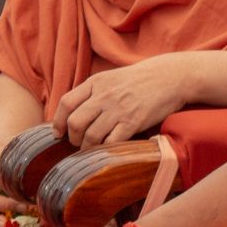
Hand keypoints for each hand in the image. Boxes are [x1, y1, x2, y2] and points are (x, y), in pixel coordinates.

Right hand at [0, 144, 33, 226]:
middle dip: (4, 204)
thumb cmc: (10, 155)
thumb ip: (14, 161)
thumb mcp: (11, 151)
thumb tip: (29, 178)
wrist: (6, 158)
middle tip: (25, 207)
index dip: (4, 186)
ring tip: (9, 224)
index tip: (23, 191)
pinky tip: (6, 226)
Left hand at [50, 59, 188, 146]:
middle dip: (72, 138)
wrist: (169, 77)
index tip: (58, 132)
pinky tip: (107, 149)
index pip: (66, 103)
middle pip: (75, 122)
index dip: (58, 121)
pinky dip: (105, 149)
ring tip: (91, 148)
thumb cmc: (138, 80)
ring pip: (91, 136)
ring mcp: (118, 109)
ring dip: (87, 147)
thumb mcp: (110, 78)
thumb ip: (92, 92)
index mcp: (95, 83)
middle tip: (77, 143)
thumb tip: (72, 113)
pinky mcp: (133, 122)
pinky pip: (111, 142)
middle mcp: (104, 95)